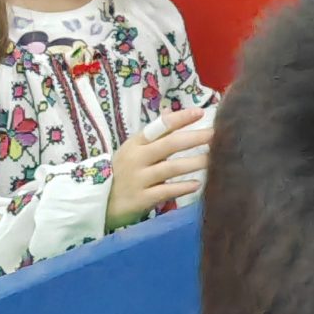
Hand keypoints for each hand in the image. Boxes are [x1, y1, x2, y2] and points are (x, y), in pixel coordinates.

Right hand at [107, 107, 211, 227]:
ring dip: (194, 162)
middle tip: (216, 135)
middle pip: (170, 144)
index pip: (160, 126)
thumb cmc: (122, 172)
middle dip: (195, 138)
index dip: (181, 118)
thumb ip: (154, 133)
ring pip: (171, 168)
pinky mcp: (141, 199)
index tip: (201, 113)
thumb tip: (170, 111)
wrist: (97, 202)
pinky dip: (182, 187)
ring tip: (214, 158)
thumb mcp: (133, 149)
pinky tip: (198, 184)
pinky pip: (165, 191)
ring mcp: (139, 179)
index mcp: (136, 143)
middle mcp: (137, 159)